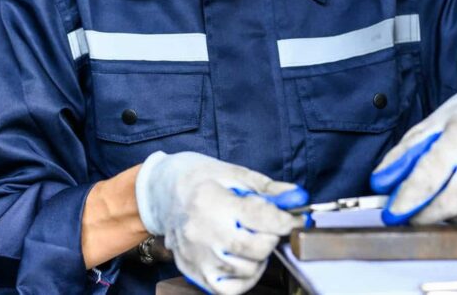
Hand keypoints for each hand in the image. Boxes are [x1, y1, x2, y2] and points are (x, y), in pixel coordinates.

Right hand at [135, 151, 305, 294]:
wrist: (160, 192)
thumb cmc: (196, 178)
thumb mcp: (231, 173)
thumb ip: (266, 188)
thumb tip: (297, 197)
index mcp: (212, 201)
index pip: (261, 217)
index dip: (285, 219)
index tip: (293, 217)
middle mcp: (203, 232)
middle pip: (258, 247)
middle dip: (271, 236)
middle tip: (267, 226)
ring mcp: (197, 256)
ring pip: (248, 269)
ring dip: (258, 256)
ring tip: (249, 237)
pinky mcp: (194, 271)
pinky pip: (230, 288)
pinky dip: (244, 276)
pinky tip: (242, 258)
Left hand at [370, 76, 456, 224]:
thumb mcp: (433, 122)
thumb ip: (406, 153)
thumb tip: (382, 182)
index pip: (429, 178)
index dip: (408, 201)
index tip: (394, 213)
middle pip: (451, 203)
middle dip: (426, 215)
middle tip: (415, 215)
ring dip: (454, 216)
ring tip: (446, 202)